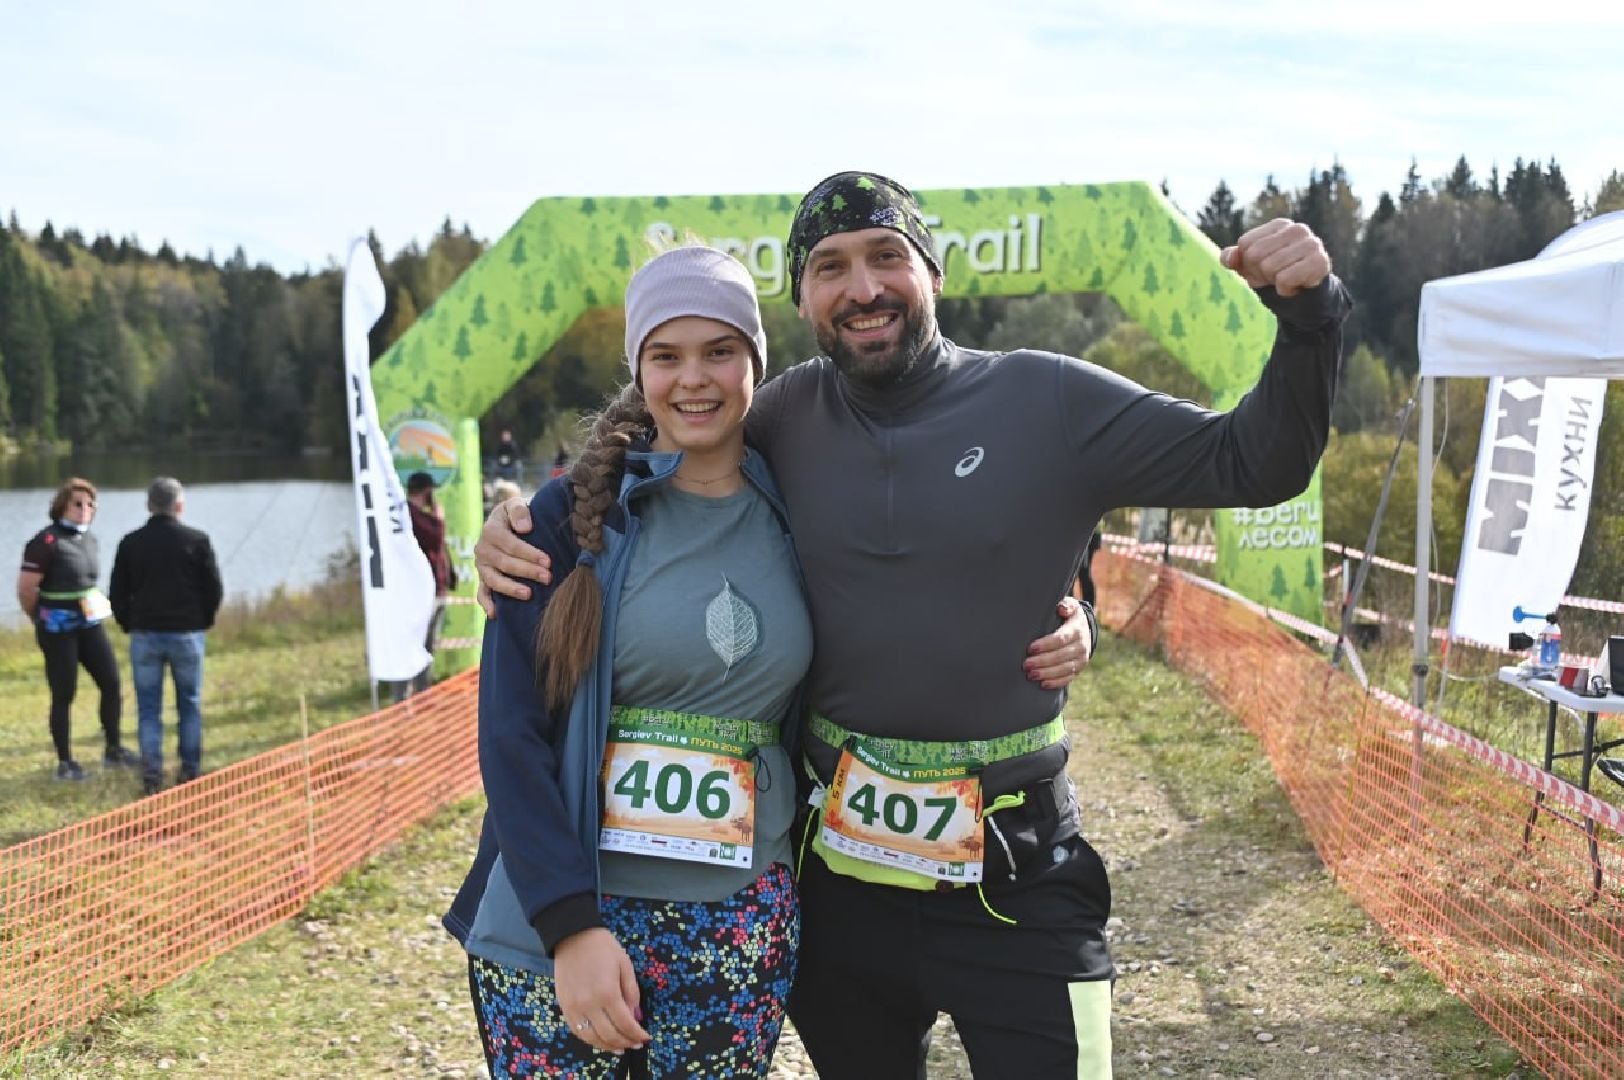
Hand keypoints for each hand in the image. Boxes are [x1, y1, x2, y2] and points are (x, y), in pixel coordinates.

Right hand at [474, 497, 551, 614]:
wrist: (506, 523)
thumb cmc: (516, 515)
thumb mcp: (516, 504)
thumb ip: (519, 511)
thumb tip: (525, 528)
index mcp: (491, 529)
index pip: (510, 544)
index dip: (529, 553)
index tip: (548, 561)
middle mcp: (482, 549)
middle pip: (504, 563)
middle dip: (527, 571)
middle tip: (547, 578)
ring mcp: (481, 566)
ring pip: (493, 580)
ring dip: (510, 588)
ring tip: (529, 594)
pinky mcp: (482, 578)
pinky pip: (481, 592)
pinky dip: (486, 603)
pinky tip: (495, 614)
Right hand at [554, 928, 649, 1052]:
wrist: (572, 935)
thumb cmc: (603, 947)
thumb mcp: (625, 965)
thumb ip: (631, 993)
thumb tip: (636, 1017)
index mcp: (607, 992)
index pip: (625, 1023)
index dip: (637, 1034)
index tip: (646, 1038)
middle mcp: (589, 1004)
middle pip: (609, 1035)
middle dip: (625, 1043)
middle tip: (635, 1044)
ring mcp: (574, 1007)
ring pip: (591, 1038)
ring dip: (608, 1046)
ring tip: (620, 1047)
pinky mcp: (564, 1007)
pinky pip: (577, 1031)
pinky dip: (591, 1039)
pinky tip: (601, 1039)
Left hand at [1025, 596, 1093, 689]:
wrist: (1084, 629)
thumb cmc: (1069, 616)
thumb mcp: (1070, 606)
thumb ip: (1066, 605)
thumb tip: (1061, 608)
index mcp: (1077, 630)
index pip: (1061, 639)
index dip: (1045, 645)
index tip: (1030, 649)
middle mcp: (1081, 646)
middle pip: (1061, 656)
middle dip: (1042, 661)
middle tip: (1026, 665)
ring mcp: (1081, 659)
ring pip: (1064, 669)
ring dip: (1047, 674)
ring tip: (1031, 675)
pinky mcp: (1079, 669)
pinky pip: (1068, 678)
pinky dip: (1056, 682)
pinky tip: (1043, 684)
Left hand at [1221, 219, 1329, 296]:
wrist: (1306, 295)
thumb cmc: (1275, 275)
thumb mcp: (1248, 266)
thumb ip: (1232, 258)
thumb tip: (1229, 258)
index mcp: (1279, 225)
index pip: (1245, 244)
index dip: (1248, 263)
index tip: (1263, 268)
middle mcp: (1297, 229)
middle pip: (1255, 256)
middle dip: (1261, 274)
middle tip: (1276, 276)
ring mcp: (1312, 244)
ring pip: (1269, 268)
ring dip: (1274, 282)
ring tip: (1287, 280)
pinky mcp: (1320, 262)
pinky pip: (1285, 279)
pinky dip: (1285, 290)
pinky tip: (1297, 286)